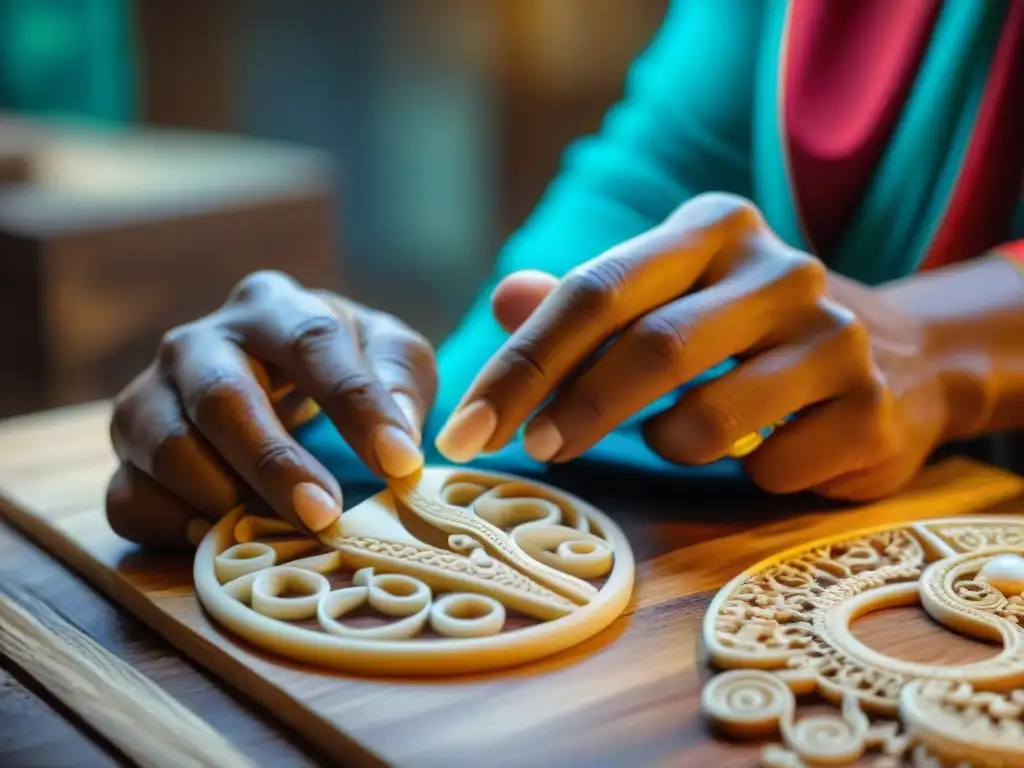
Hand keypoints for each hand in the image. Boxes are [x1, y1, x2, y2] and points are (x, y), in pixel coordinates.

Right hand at [106, 270, 435, 548]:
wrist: (272, 374)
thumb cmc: (339, 364)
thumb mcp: (387, 353)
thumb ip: (400, 380)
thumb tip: (398, 436)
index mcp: (271, 307)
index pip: (312, 342)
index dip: (356, 404)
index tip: (398, 461)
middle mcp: (198, 343)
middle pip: (222, 397)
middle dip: (273, 462)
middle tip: (324, 513)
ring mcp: (151, 397)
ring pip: (165, 446)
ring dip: (223, 496)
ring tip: (277, 532)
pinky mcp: (125, 454)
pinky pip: (129, 496)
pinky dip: (172, 526)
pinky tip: (220, 539)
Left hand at [436, 193, 947, 500]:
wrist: (899, 358)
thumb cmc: (746, 331)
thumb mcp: (666, 298)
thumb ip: (584, 302)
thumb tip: (505, 297)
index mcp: (713, 228)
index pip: (597, 289)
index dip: (522, 364)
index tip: (467, 429)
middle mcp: (780, 269)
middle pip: (651, 347)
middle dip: (578, 411)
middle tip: (538, 452)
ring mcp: (836, 337)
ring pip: (708, 419)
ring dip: (670, 444)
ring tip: (679, 434)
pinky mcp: (873, 408)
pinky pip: (770, 468)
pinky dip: (743, 476)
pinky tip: (762, 453)